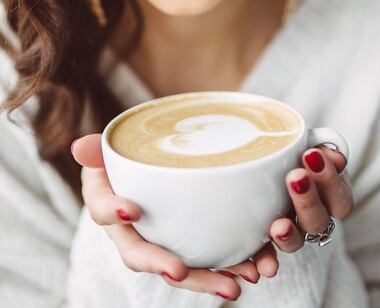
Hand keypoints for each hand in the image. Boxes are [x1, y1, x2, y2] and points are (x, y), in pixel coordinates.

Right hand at [71, 134, 279, 300]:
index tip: (132, 211)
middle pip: (142, 254)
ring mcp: (160, 241)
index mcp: (108, 206)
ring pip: (179, 266)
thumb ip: (99, 149)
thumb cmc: (126, 162)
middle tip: (181, 271)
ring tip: (237, 281)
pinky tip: (255, 266)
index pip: (103, 212)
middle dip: (164, 265)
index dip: (115, 212)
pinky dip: (231, 265)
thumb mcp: (112, 150)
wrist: (145, 169)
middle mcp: (130, 232)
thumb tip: (78, 146)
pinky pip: (206, 259)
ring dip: (207, 277)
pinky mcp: (188, 243)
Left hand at [268, 146, 352, 251]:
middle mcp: (316, 217)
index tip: (311, 155)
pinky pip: (267, 254)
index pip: (339, 196)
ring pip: (297, 240)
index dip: (329, 179)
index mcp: (331, 195)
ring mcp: (294, 230)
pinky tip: (261, 264)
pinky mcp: (268, 238)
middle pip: (318, 219)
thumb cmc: (292, 149)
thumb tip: (333, 152)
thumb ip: (319, 144)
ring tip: (279, 226)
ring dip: (289, 235)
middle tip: (294, 176)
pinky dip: (263, 259)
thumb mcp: (306, 142)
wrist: (266, 160)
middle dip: (308, 199)